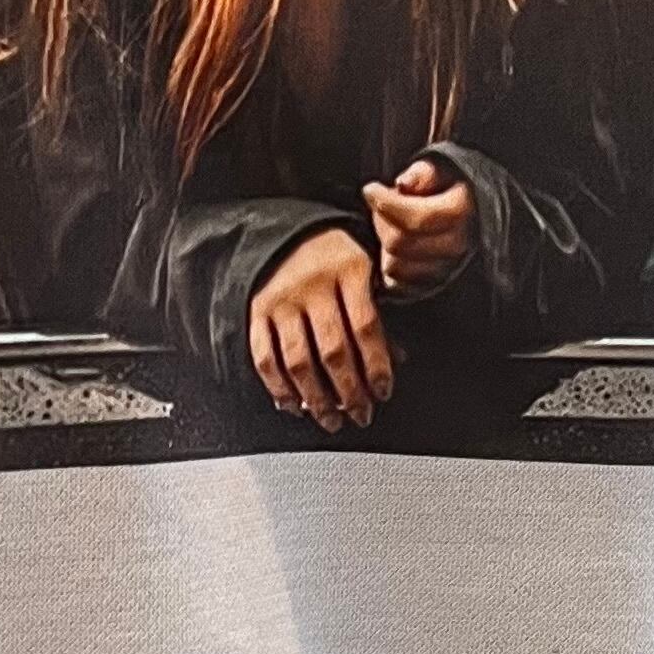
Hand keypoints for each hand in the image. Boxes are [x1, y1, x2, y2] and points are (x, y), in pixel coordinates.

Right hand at [247, 225, 392, 432]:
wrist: (289, 234)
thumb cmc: (335, 259)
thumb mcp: (367, 274)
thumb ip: (379, 316)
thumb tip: (396, 361)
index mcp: (349, 269)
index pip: (366, 328)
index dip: (377, 366)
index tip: (384, 392)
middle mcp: (312, 284)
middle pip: (333, 351)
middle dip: (350, 391)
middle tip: (361, 414)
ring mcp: (281, 300)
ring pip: (298, 361)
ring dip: (316, 399)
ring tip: (331, 419)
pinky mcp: (257, 312)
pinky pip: (265, 358)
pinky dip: (279, 388)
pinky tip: (294, 406)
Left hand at [364, 157, 475, 297]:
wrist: (462, 212)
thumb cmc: (443, 187)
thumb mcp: (436, 169)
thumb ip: (421, 174)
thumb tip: (404, 183)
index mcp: (461, 211)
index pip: (417, 217)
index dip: (386, 204)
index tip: (370, 189)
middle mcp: (457, 244)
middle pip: (400, 242)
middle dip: (382, 222)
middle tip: (381, 207)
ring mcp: (445, 269)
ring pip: (394, 266)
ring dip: (383, 245)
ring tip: (390, 226)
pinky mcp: (429, 285)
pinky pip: (396, 284)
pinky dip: (388, 265)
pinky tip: (393, 247)